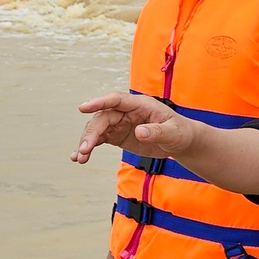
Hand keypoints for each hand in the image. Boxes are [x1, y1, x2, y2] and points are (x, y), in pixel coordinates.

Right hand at [71, 92, 195, 163]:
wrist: (180, 142)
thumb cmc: (180, 132)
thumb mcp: (172, 133)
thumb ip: (157, 131)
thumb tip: (139, 132)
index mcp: (140, 104)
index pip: (116, 100)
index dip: (99, 102)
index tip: (83, 108)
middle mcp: (126, 112)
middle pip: (102, 118)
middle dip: (91, 133)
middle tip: (84, 150)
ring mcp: (120, 123)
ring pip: (97, 129)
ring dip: (86, 142)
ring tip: (78, 158)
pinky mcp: (117, 136)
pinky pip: (99, 140)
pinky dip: (89, 148)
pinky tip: (79, 158)